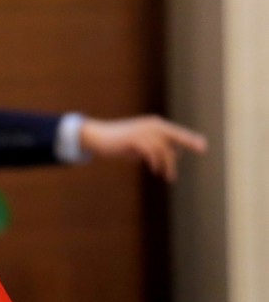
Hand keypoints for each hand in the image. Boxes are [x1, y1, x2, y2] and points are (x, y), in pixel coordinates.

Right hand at [79, 115, 206, 181]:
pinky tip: (155, 169)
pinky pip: (151, 151)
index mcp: (153, 125)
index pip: (175, 132)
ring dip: (168, 164)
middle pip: (175, 135)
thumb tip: (166, 159)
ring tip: (168, 176)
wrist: (98, 137)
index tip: (202, 146)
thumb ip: (152, 149)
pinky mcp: (135, 139)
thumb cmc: (117, 142)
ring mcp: (143, 131)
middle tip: (203, 148)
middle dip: (189, 141)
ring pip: (164, 148)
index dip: (189, 138)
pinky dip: (156, 162)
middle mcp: (151, 125)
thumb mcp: (138, 146)